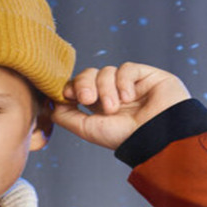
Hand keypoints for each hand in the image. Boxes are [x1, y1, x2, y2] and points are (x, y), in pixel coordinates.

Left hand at [50, 62, 190, 149]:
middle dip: (84, 84)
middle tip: (87, 99)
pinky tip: (130, 98)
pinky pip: (126, 68)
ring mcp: (129, 84)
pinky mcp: (146, 75)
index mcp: (99, 107)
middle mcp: (113, 94)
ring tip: (115, 107)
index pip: (79, 86)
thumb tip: (50, 105)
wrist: (156, 137)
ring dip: (106, 89)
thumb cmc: (124, 138)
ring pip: (106, 71)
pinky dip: (123, 82)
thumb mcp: (89, 130)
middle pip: (89, 74)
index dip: (71, 86)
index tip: (68, 95)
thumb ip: (67, 117)